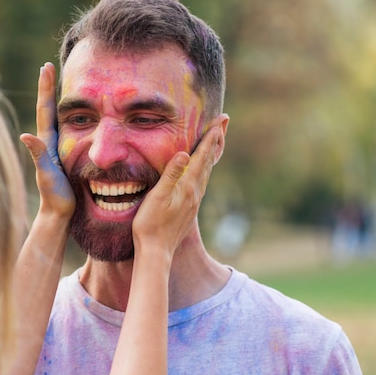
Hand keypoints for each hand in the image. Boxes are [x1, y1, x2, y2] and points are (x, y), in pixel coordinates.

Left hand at [20, 62, 74, 217]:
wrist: (58, 214)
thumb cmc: (55, 197)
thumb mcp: (48, 175)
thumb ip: (38, 155)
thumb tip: (24, 135)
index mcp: (47, 142)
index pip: (46, 109)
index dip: (46, 88)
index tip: (46, 66)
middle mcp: (50, 142)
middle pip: (50, 108)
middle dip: (49, 87)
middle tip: (49, 65)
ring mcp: (56, 149)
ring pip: (58, 118)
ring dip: (58, 99)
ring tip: (60, 82)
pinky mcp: (64, 156)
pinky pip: (68, 131)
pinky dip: (70, 117)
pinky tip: (74, 115)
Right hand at [132, 127, 219, 257]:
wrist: (156, 252)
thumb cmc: (151, 224)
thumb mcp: (157, 197)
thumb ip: (171, 174)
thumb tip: (184, 153)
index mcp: (188, 187)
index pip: (201, 157)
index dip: (210, 138)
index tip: (220, 122)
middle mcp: (195, 192)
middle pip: (209, 162)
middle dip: (216, 141)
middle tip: (224, 123)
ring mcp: (194, 201)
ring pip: (206, 172)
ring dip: (211, 154)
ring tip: (216, 141)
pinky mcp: (190, 208)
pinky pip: (201, 181)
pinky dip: (205, 168)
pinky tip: (202, 170)